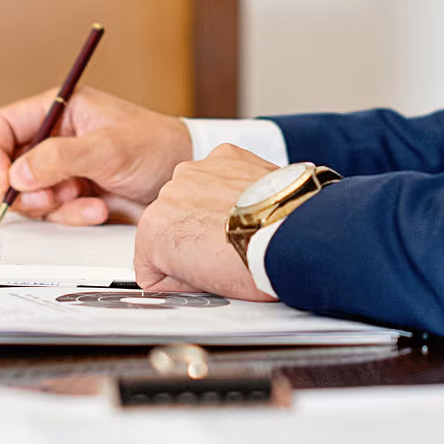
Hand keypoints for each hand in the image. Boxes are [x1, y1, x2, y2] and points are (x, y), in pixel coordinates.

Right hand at [0, 86, 191, 224]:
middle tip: (47, 200)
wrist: (185, 175)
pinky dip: (72, 215)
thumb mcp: (109, 149)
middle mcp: (57, 138)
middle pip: (10, 166)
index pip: (2, 127)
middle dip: (25, 189)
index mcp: (59, 111)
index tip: (2, 182)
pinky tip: (98, 209)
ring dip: (54, 205)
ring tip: (85, 202)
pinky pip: (56, 211)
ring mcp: (65, 168)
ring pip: (31, 194)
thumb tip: (18, 172)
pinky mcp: (77, 193)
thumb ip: (61, 159)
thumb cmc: (157, 147)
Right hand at [134, 144, 278, 300]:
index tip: (201, 274)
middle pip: (173, 222)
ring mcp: (197, 171)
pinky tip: (251, 204)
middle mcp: (168, 194)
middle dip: (194, 235)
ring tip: (242, 227)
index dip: (178, 273)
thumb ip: (183, 275)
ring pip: (194, 193)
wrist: (292, 236)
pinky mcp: (226, 155)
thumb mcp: (206, 288)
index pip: (151, 260)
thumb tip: (186, 271)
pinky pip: (221, 170)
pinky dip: (233, 183)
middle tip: (225, 251)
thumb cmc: (253, 264)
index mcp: (153, 230)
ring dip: (212, 206)